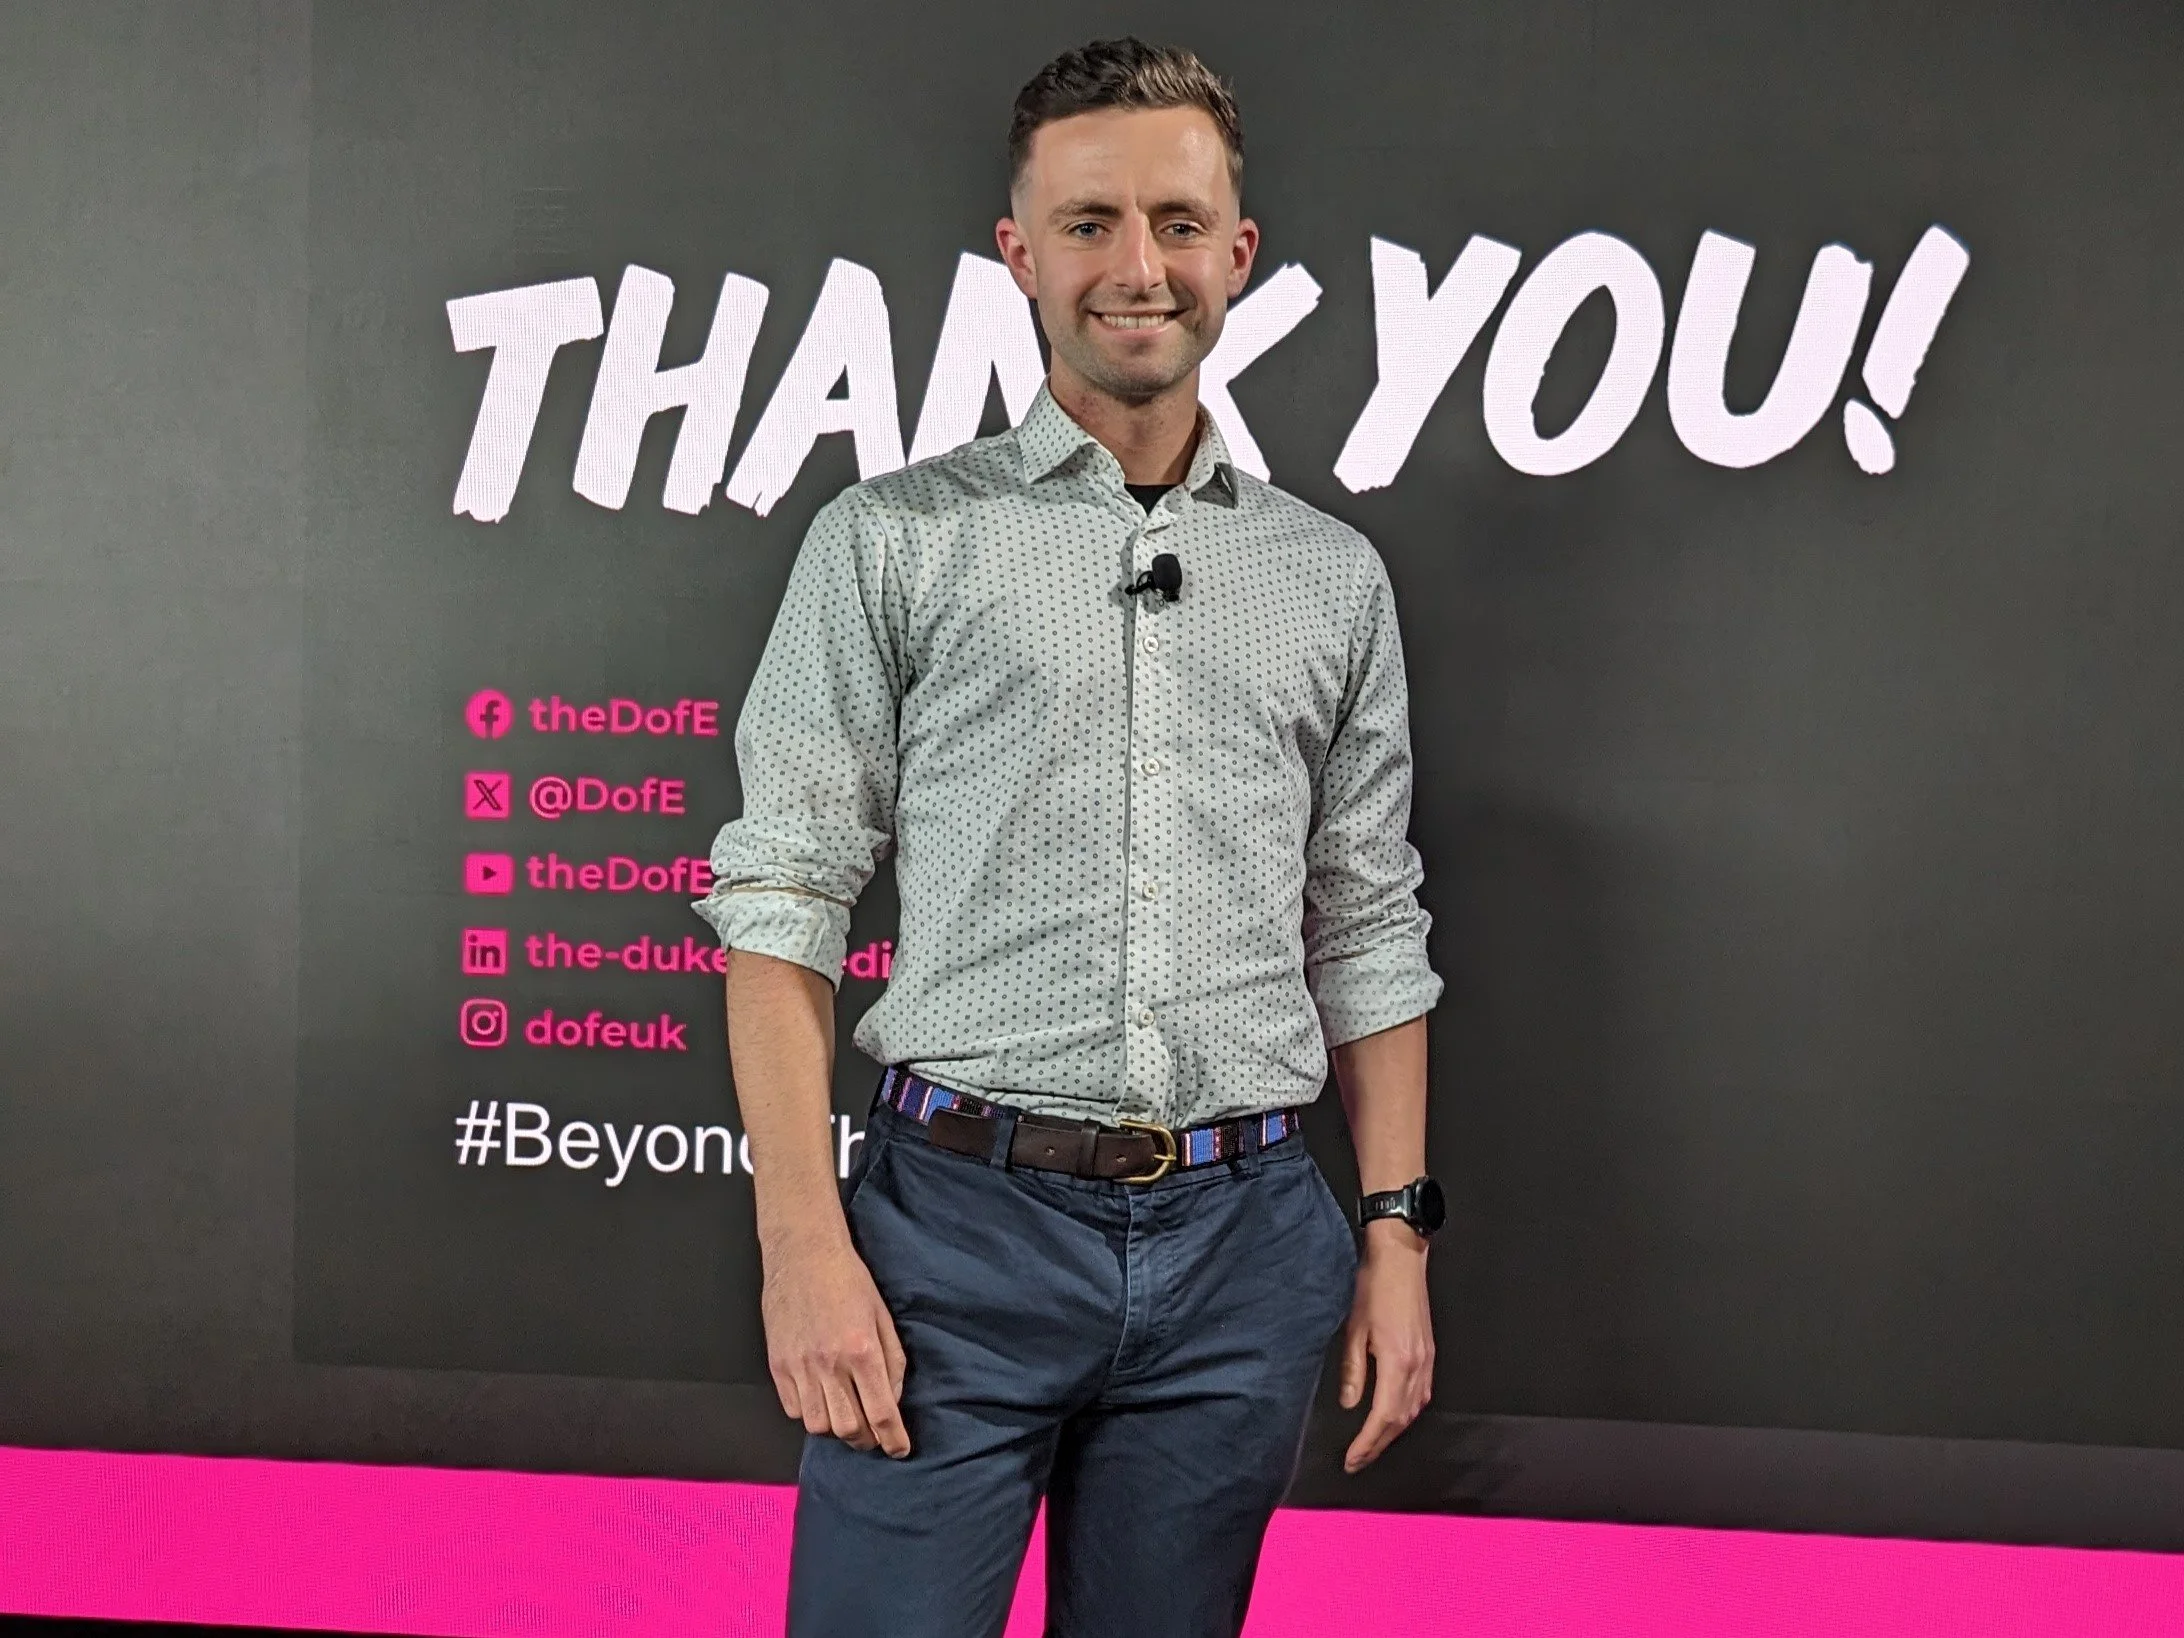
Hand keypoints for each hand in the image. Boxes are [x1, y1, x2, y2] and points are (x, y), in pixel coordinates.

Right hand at [760, 1231, 910, 1457]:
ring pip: (818, 1426)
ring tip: (847, 1417)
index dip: (894, 1440)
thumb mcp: (883, 1316)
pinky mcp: (778, 1365)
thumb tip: (893, 1399)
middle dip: (866, 1440)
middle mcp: (830, 1364)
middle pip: (849, 1428)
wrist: (803, 1254)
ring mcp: (799, 1366)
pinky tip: (821, 1400)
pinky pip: (793, 1409)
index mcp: (862, 1350)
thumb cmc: (849, 1281)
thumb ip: (893, 1361)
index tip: (900, 1450)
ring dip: (836, 1430)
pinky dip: (809, 1413)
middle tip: (874, 1436)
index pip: (882, 1413)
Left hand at [1338, 1218, 1433, 1471]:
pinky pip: (1422, 1394)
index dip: (1367, 1443)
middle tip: (1357, 1461)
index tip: (1352, 1460)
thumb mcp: (1353, 1328)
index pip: (1383, 1417)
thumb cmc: (1373, 1286)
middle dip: (1378, 1445)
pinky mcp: (1429, 1352)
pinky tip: (1394, 1417)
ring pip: (1414, 1410)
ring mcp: (1427, 1360)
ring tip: (1371, 1445)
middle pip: (1401, 1420)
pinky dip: (1407, 1413)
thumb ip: (1353, 1370)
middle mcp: (1417, 1366)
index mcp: (1397, 1361)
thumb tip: (1349, 1403)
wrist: (1400, 1258)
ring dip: (1393, 1432)